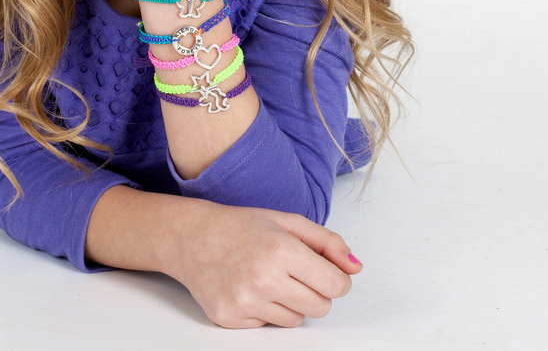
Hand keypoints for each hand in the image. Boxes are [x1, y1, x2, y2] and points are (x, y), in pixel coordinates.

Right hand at [167, 201, 361, 328]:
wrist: (191, 237)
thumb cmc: (241, 226)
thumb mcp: (286, 221)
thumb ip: (327, 242)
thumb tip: (356, 267)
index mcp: (282, 249)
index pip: (336, 285)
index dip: (335, 278)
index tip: (324, 269)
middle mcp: (264, 278)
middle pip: (321, 307)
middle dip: (315, 292)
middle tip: (293, 272)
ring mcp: (246, 302)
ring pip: (296, 321)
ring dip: (290, 303)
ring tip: (268, 278)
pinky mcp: (230, 319)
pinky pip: (268, 326)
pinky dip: (265, 311)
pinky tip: (248, 287)